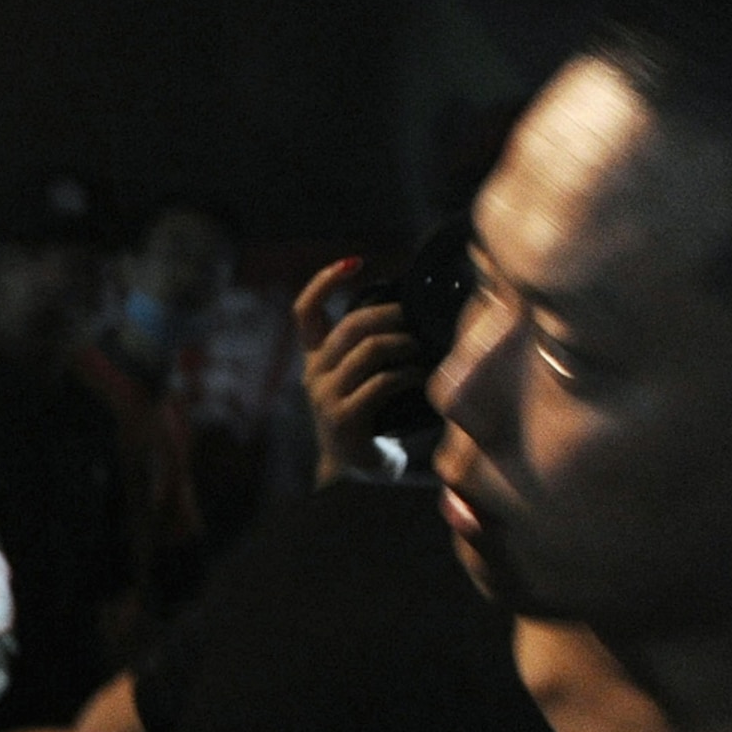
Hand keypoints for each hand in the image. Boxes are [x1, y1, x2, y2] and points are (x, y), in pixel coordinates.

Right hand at [295, 257, 425, 484]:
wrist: (358, 470)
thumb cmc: (372, 414)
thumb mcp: (361, 375)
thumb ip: (370, 344)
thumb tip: (411, 302)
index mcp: (314, 358)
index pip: (305, 311)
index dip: (324, 281)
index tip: (355, 262)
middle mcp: (313, 374)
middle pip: (352, 325)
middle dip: (392, 314)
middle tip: (419, 317)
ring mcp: (325, 398)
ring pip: (370, 350)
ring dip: (407, 344)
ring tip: (427, 348)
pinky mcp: (343, 419)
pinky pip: (381, 383)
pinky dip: (409, 374)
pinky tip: (424, 375)